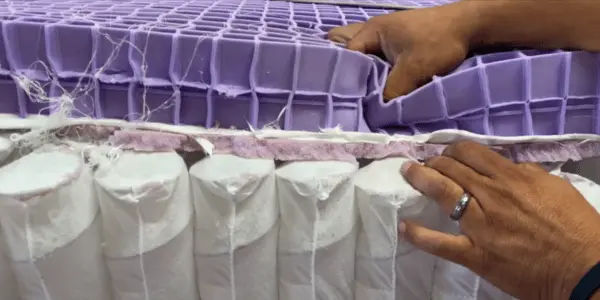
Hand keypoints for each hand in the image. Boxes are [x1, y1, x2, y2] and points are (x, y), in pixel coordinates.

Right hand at [328, 2, 478, 99]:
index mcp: (373, 31)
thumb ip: (391, 91)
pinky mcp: (401, 46)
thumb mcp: (412, 69)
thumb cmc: (439, 41)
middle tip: (355, 100)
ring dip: (371, 79)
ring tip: (368, 100)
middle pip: (355, 58)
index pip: (348, 56)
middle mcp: (376, 32)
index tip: (350, 99)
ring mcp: (389, 39)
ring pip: (370, 63)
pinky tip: (384, 92)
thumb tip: (377, 112)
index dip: (346, 78)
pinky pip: (383, 63)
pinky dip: (382, 76)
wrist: (471, 26)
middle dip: (355, 78)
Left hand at [400, 141, 599, 299]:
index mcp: (512, 178)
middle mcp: (491, 196)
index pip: (472, 153)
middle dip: (434, 160)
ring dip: (421, 179)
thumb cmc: (576, 228)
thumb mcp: (556, 188)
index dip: (454, 149)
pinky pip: (440, 242)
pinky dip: (419, 234)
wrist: (584, 269)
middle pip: (452, 168)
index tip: (447, 151)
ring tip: (408, 172)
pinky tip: (405, 226)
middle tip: (425, 161)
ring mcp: (480, 225)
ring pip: (443, 193)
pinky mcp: (475, 253)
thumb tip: (509, 168)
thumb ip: (528, 174)